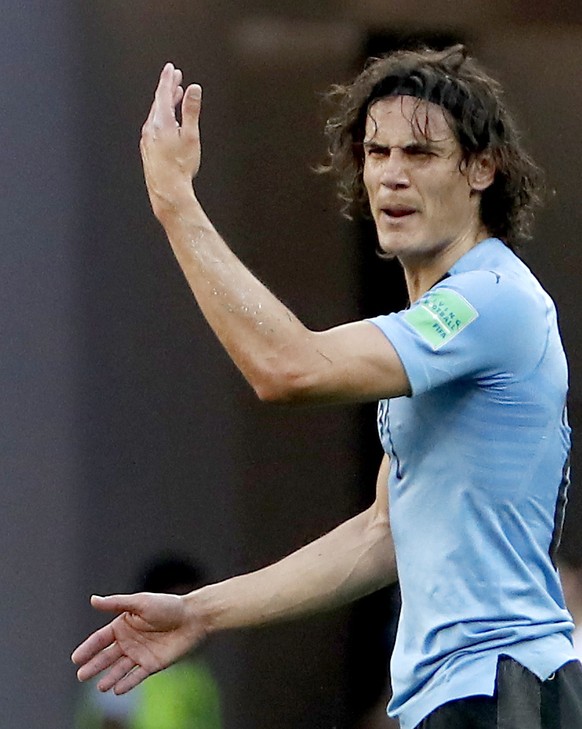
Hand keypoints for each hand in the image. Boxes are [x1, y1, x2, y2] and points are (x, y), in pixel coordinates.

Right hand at [71, 591, 206, 693]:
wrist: (194, 617)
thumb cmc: (168, 606)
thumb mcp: (140, 602)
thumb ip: (116, 603)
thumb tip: (93, 600)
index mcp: (124, 624)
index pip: (101, 639)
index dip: (88, 648)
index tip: (75, 659)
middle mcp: (129, 640)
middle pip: (107, 656)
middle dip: (94, 666)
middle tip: (81, 675)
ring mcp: (140, 654)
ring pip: (120, 669)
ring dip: (109, 678)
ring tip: (99, 686)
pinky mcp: (152, 665)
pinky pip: (136, 677)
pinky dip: (126, 684)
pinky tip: (117, 690)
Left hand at [140, 62, 202, 220]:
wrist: (167, 191)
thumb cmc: (180, 167)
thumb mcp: (190, 136)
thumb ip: (191, 110)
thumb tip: (194, 89)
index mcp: (161, 122)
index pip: (163, 93)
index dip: (168, 79)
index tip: (171, 69)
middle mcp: (150, 128)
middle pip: (158, 103)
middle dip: (167, 89)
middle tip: (175, 78)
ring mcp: (147, 139)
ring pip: (156, 115)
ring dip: (166, 104)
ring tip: (175, 97)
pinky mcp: (148, 149)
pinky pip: (154, 127)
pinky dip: (162, 118)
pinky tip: (168, 123)